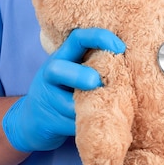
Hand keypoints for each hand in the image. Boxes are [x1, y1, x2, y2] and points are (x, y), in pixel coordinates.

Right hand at [2, 28, 125, 151]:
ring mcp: (45, 99)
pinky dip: (90, 126)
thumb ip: (95, 65)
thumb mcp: (74, 73)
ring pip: (70, 104)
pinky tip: (99, 126)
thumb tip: (132, 65)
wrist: (31, 121)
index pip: (77, 38)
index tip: (120, 47)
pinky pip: (73, 125)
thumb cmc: (64, 93)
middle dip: (79, 75)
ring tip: (107, 111)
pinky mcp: (48, 122)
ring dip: (91, 109)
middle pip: (58, 69)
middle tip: (96, 82)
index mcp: (62, 57)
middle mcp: (50, 74)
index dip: (98, 38)